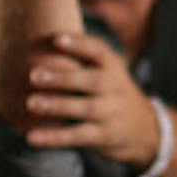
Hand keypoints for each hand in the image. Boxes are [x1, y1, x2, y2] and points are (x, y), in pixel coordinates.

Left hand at [23, 31, 163, 165]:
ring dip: (57, 105)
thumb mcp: (106, 72)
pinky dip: (54, 137)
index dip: (79, 44)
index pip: (98, 51)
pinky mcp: (104, 136)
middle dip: (63, 77)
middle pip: (92, 80)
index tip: (56, 39)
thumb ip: (79, 59)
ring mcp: (111, 113)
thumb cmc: (110, 92)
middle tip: (33, 75)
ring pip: (85, 108)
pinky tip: (32, 137)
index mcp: (112, 67)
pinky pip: (78, 136)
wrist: (145, 129)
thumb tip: (34, 41)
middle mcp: (114, 88)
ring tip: (31, 103)